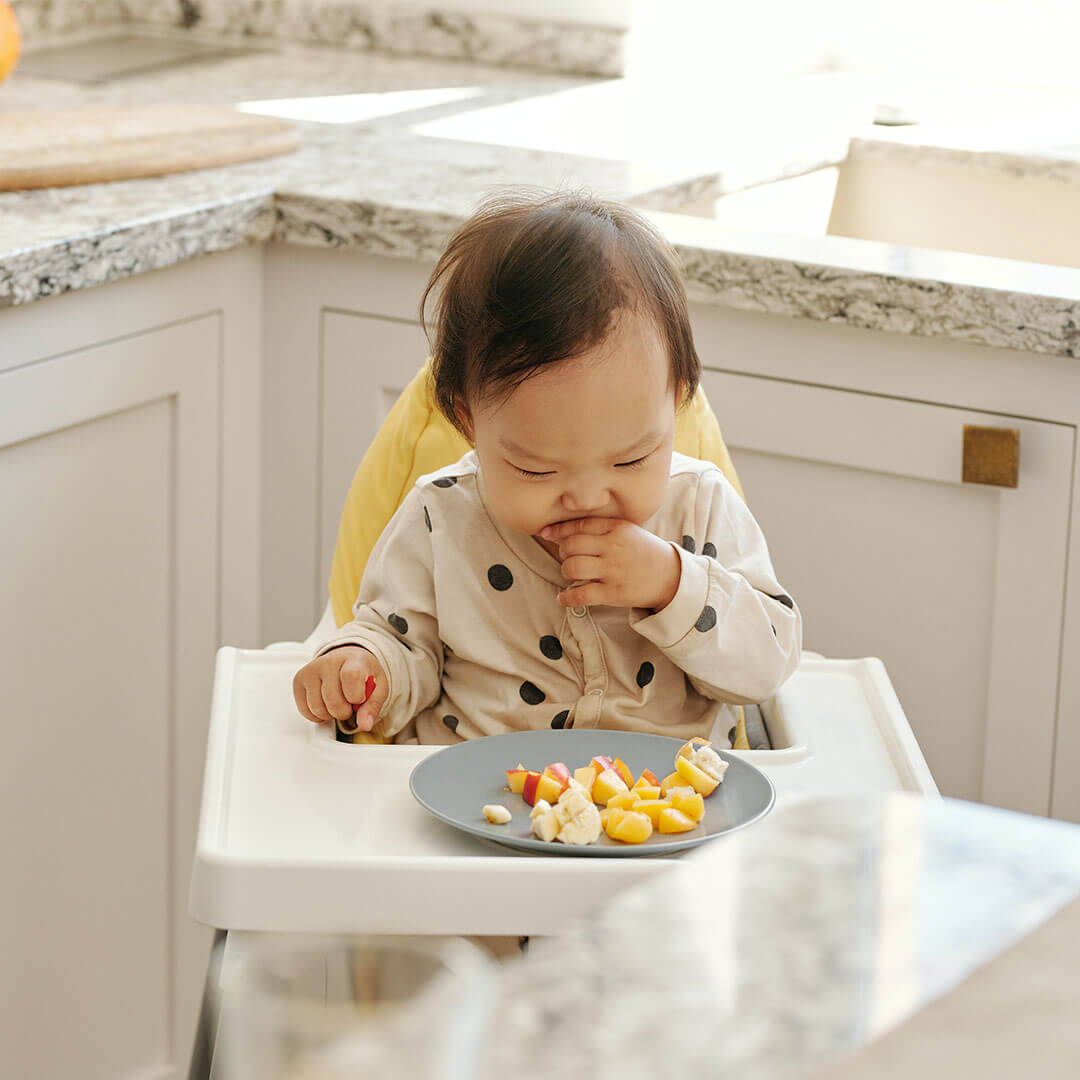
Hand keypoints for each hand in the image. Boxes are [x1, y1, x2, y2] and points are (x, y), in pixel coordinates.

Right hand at [292, 646, 387, 731]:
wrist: (347, 659)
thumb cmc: (363, 674)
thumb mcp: (378, 688)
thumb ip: (372, 706)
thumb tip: (365, 724)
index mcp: (353, 660)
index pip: (351, 676)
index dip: (356, 696)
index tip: (360, 698)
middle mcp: (328, 662)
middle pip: (333, 700)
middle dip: (344, 711)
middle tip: (350, 704)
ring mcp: (311, 670)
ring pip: (317, 709)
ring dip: (330, 714)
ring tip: (338, 702)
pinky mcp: (298, 680)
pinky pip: (305, 711)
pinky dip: (317, 716)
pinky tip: (326, 704)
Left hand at [539, 517, 681, 610]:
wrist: (670, 576)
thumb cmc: (644, 551)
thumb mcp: (628, 530)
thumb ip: (601, 527)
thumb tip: (565, 531)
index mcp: (616, 528)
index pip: (579, 525)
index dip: (559, 530)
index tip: (547, 533)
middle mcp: (613, 547)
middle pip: (571, 546)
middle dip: (563, 551)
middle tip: (568, 556)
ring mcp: (613, 570)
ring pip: (573, 568)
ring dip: (566, 571)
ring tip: (571, 574)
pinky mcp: (613, 592)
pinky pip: (582, 595)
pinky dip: (567, 598)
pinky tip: (563, 598)